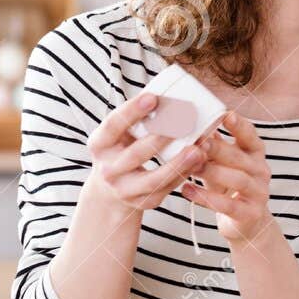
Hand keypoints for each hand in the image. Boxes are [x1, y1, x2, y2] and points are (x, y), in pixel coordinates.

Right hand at [86, 92, 206, 213]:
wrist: (110, 191)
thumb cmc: (121, 152)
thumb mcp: (118, 136)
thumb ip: (136, 121)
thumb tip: (169, 95)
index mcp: (99, 144)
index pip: (113, 125)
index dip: (132, 111)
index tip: (153, 97)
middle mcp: (108, 169)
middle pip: (136, 153)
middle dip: (161, 137)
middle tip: (185, 121)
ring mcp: (124, 189)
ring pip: (154, 178)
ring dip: (178, 163)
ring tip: (198, 149)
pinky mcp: (143, 203)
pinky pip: (166, 189)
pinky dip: (184, 175)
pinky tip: (199, 161)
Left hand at [181, 111, 275, 244]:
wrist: (246, 223)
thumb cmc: (229, 188)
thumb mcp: (222, 164)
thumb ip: (213, 146)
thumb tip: (192, 120)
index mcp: (256, 155)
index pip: (251, 136)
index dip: (240, 126)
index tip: (226, 114)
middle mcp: (262, 172)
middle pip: (241, 157)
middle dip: (219, 149)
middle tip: (199, 142)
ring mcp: (259, 193)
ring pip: (238, 179)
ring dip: (213, 172)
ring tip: (191, 167)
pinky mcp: (250, 214)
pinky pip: (228, 205)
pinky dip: (206, 198)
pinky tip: (186, 191)